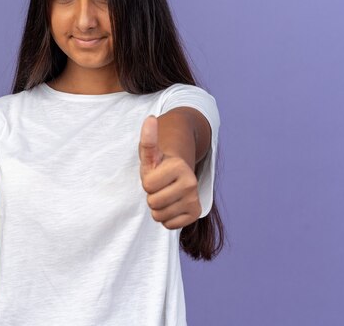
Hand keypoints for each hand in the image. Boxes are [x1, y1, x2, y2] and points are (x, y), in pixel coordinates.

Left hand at [138, 115, 201, 229]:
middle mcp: (191, 183)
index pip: (147, 186)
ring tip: (165, 194)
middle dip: (151, 195)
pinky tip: (172, 205)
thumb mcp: (151, 153)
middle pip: (153, 202)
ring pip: (159, 216)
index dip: (147, 181)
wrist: (176, 175)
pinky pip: (169, 225)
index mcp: (178, 166)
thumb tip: (150, 119)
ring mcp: (194, 199)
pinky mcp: (196, 213)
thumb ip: (148, 138)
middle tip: (160, 186)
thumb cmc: (159, 165)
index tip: (155, 174)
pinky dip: (167, 218)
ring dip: (158, 207)